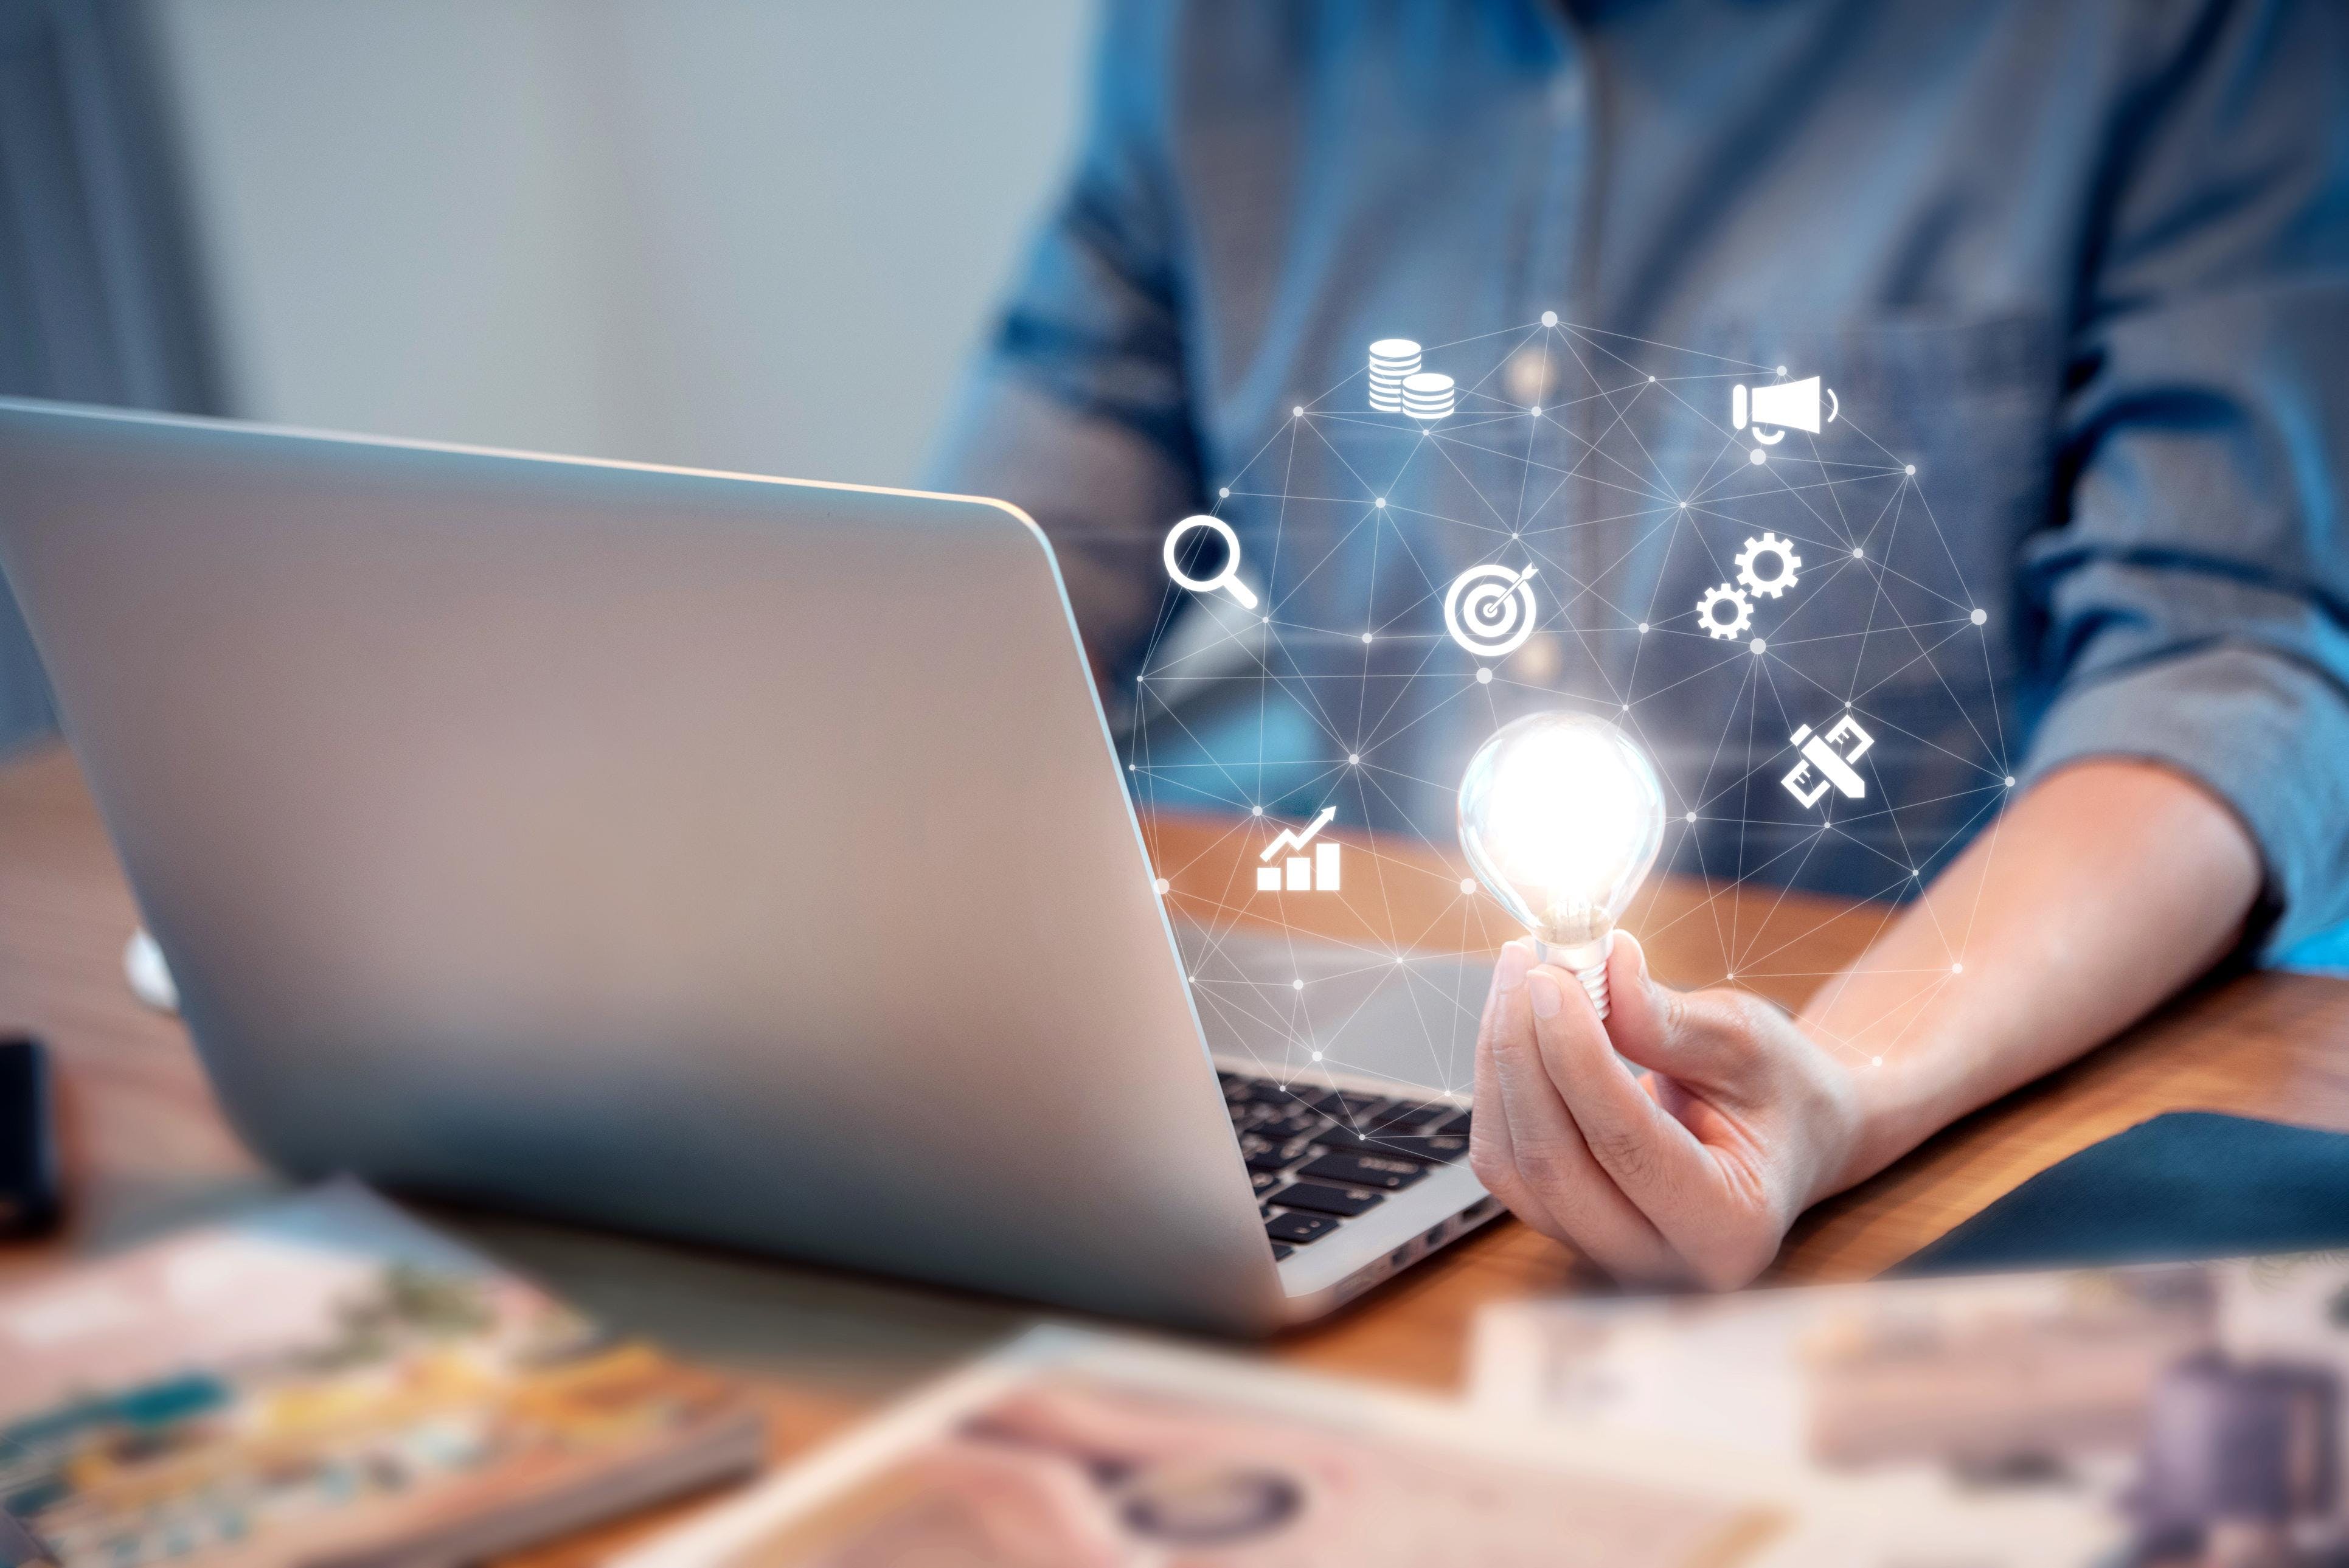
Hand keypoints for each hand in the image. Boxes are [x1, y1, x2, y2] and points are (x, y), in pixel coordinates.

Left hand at [1469, 934, 1863, 1289]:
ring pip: (1512, 1165)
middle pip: (1554, 1163)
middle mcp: (1662, 1262)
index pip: (1626, 1143)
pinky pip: (1503, 1161)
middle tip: (1527, 967)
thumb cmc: (1782, 1090)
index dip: (1575, 1055)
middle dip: (1523, 1054)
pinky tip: (1515, 1024)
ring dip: (1501, 1063)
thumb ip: (1665, 1019)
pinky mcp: (1564, 1226)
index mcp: (1730, 1227)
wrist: (1793, 1134)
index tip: (1550, 978)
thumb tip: (1593, 970)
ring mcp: (1605, 1252)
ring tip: (1519, 979)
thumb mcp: (1747, 1043)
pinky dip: (1498, 1086)